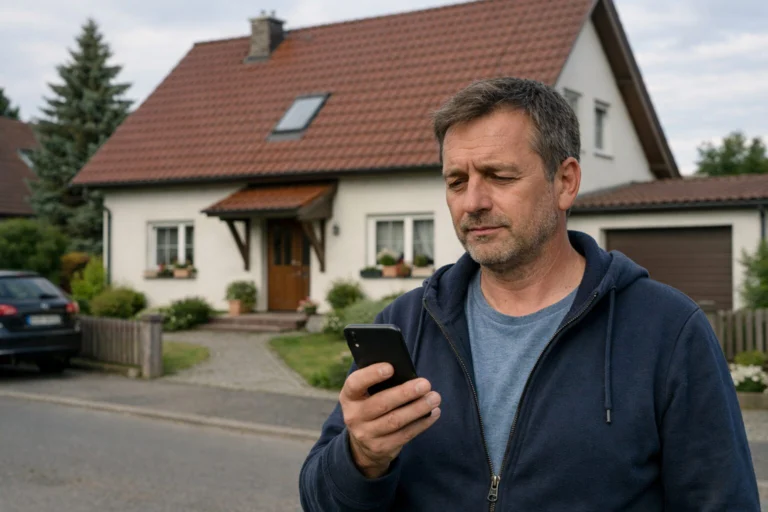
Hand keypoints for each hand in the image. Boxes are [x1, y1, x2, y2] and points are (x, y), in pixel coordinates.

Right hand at [339, 363, 440, 478]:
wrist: (363, 444)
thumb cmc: (371, 406)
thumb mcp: (366, 395)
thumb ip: (379, 384)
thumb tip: (407, 374)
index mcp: (349, 396)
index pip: (355, 383)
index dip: (371, 374)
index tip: (390, 367)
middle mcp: (354, 416)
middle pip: (381, 403)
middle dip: (405, 393)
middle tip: (425, 384)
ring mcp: (366, 434)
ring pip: (395, 421)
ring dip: (418, 408)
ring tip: (434, 398)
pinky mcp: (381, 448)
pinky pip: (405, 435)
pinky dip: (422, 423)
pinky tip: (433, 413)